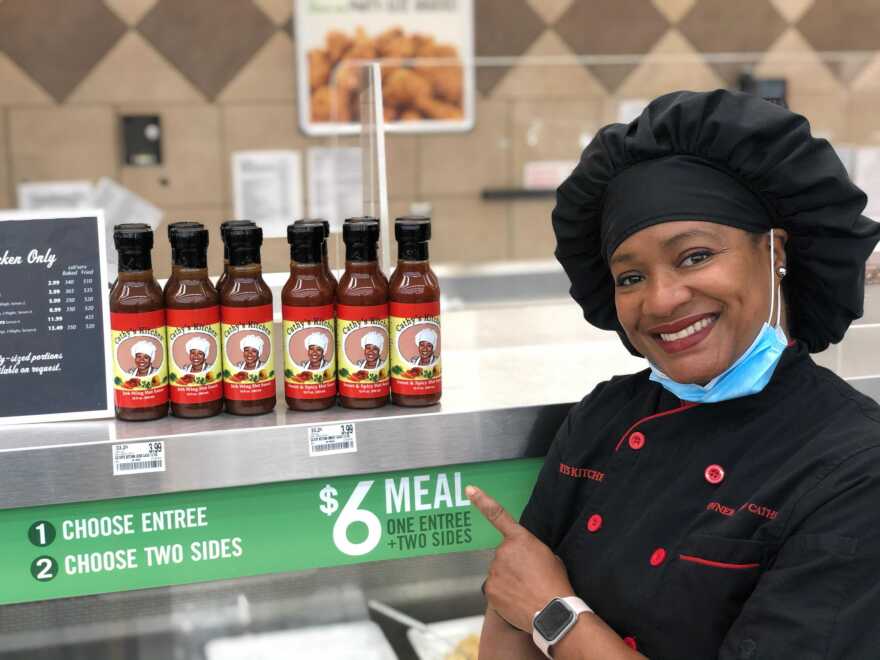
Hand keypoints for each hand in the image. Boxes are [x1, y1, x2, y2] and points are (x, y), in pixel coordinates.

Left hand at [467, 485, 574, 632]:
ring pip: (498, 573)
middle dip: (512, 565)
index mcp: (520, 539)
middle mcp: (503, 551)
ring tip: (526, 591)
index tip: (470, 489)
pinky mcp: (490, 589)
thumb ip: (529, 549)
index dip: (482, 500)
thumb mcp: (548, 556)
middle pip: (503, 555)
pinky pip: (495, 589)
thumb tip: (522, 556)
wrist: (553, 611)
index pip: (497, 515)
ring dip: (508, 580)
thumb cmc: (555, 583)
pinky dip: (504, 594)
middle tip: (529, 578)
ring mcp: (494, 571)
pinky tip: (518, 600)